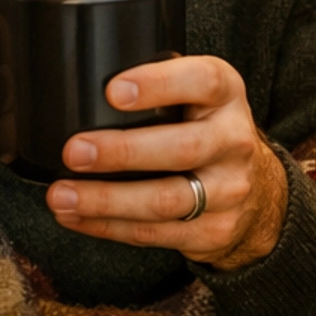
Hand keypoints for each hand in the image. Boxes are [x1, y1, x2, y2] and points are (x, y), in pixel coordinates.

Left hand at [46, 56, 286, 269]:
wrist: (255, 187)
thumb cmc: (205, 128)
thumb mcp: (197, 95)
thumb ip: (159, 84)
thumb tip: (81, 83)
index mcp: (227, 95)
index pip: (202, 81)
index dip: (158, 84)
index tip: (113, 91)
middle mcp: (235, 141)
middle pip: (182, 148)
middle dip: (122, 152)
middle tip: (73, 152)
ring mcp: (229, 191)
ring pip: (165, 201)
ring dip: (106, 200)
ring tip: (61, 195)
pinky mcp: (214, 231)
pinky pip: (154, 233)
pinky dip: (108, 227)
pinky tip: (76, 216)